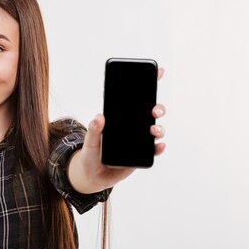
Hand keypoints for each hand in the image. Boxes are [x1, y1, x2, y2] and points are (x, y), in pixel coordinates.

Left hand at [68, 68, 166, 192]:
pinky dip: (159, 148)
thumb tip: (99, 117)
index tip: (158, 71)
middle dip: (157, 108)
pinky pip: (154, 151)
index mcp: (121, 119)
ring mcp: (138, 141)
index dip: (148, 84)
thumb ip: (93, 130)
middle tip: (154, 110)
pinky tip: (159, 146)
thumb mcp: (89, 142)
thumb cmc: (90, 155)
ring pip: (155, 130)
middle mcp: (133, 127)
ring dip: (159, 128)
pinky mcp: (141, 156)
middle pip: (150, 113)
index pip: (136, 99)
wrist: (92, 177)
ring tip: (153, 130)